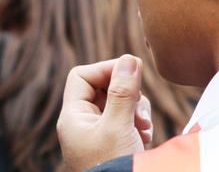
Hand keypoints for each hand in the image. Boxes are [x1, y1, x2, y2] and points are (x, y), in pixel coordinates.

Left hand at [57, 55, 152, 171]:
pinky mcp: (114, 142)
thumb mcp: (119, 126)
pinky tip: (144, 136)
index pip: (82, 76)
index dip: (106, 69)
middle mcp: (83, 123)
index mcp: (73, 117)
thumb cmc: (113, 168)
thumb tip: (129, 58)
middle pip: (103, 86)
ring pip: (119, 102)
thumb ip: (123, 90)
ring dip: (136, 108)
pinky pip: (127, 118)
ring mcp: (99, 134)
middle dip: (126, 91)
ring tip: (143, 126)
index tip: (131, 72)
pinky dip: (138, 121)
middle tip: (138, 105)